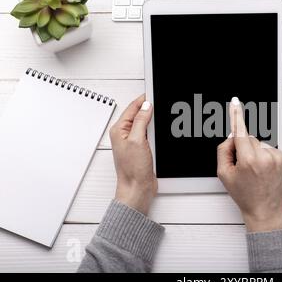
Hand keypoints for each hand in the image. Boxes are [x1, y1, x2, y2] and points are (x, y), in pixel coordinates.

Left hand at [109, 94, 156, 214]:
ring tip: (162, 115)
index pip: (132, 108)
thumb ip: (141, 121)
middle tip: (161, 102)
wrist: (137, 188)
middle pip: (139, 114)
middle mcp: (125, 135)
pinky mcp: (142, 149)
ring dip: (154, 121)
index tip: (154, 93)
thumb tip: (146, 106)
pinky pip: (150, 134)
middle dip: (150, 109)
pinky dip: (156, 131)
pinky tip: (161, 131)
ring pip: (146, 124)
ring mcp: (134, 142)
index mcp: (119, 130)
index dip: (144, 99)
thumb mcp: (137, 140)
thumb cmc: (132, 170)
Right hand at [217, 97, 281, 232]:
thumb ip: (224, 151)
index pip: (241, 131)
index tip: (235, 102)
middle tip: (245, 167)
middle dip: (245, 148)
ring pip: (262, 145)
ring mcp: (279, 159)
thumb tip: (233, 135)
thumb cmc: (244, 195)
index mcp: (249, 160)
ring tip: (258, 172)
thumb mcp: (224, 174)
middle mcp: (266, 157)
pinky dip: (268, 158)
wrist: (265, 210)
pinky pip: (273, 151)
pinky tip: (267, 172)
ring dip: (258, 153)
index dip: (236, 115)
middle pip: (250, 139)